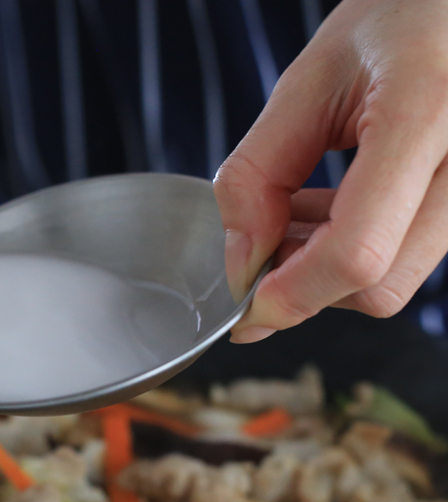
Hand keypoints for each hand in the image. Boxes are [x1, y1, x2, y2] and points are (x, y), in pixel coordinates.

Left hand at [214, 0, 447, 342]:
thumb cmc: (398, 16)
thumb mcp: (308, 80)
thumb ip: (258, 174)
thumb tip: (241, 263)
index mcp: (427, 112)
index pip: (356, 253)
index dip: (289, 293)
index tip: (244, 304)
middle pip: (378, 284)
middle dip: (303, 286)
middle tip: (260, 250)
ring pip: (393, 279)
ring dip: (324, 269)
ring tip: (294, 215)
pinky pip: (407, 257)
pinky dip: (351, 254)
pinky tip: (327, 212)